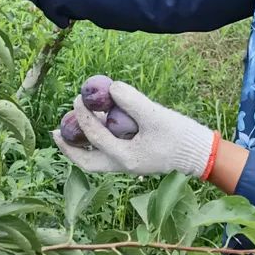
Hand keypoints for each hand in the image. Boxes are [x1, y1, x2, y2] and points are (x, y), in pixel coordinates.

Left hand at [52, 81, 219, 178]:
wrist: (199, 152)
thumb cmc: (179, 136)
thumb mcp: (155, 115)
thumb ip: (131, 101)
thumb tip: (110, 88)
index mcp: (125, 158)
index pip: (94, 136)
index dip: (82, 115)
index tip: (78, 98)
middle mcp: (122, 165)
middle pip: (86, 161)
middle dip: (69, 148)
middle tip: (55, 132)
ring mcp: (128, 164)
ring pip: (95, 159)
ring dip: (80, 145)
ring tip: (67, 128)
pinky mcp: (134, 158)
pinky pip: (107, 153)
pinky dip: (96, 142)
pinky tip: (96, 126)